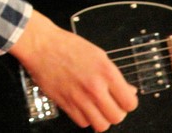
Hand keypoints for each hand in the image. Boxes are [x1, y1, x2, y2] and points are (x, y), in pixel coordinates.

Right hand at [9, 11, 137, 131]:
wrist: (41, 46)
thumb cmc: (67, 46)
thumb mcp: (98, 55)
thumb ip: (114, 75)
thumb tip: (128, 90)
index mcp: (106, 72)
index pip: (129, 103)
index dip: (128, 103)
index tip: (125, 100)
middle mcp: (94, 87)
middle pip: (117, 117)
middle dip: (117, 112)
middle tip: (112, 105)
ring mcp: (79, 98)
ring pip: (101, 125)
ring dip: (102, 118)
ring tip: (99, 109)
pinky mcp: (65, 104)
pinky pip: (83, 123)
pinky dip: (86, 118)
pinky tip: (84, 107)